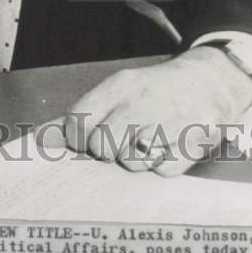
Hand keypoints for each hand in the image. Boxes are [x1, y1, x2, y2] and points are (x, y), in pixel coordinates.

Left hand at [54, 47, 251, 175]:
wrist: (209, 80)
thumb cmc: (154, 93)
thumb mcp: (118, 92)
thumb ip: (81, 115)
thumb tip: (41, 139)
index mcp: (119, 86)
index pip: (77, 122)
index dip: (78, 140)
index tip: (88, 141)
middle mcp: (142, 101)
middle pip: (102, 147)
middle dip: (109, 151)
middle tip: (124, 142)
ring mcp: (169, 121)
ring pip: (132, 163)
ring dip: (137, 161)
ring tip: (149, 143)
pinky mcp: (194, 142)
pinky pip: (162, 172)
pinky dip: (163, 166)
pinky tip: (169, 148)